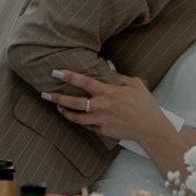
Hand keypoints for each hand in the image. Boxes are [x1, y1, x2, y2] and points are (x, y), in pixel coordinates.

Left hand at [44, 66, 166, 144]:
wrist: (150, 128)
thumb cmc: (145, 105)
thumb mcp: (135, 85)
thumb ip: (119, 75)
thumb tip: (108, 65)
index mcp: (109, 92)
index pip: (84, 81)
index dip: (69, 76)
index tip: (56, 72)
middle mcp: (102, 106)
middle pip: (73, 102)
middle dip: (57, 98)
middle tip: (45, 94)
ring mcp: (101, 120)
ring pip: (76, 117)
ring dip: (65, 112)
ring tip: (58, 107)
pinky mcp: (102, 130)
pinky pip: (87, 126)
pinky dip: (81, 121)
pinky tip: (76, 117)